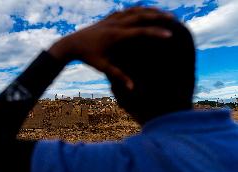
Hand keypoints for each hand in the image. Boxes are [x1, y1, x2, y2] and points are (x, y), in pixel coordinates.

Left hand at [49, 7, 173, 89]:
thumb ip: (119, 77)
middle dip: (157, 16)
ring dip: (148, 10)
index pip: (140, 32)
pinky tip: (141, 10)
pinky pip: (125, 11)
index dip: (156, 33)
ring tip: (160, 12)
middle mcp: (115, 24)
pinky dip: (135, 9)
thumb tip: (133, 88)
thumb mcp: (103, 67)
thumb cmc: (87, 57)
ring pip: (133, 10)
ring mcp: (111, 19)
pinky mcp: (107, 18)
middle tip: (172, 18)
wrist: (71, 44)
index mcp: (116, 36)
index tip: (170, 34)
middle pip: (140, 16)